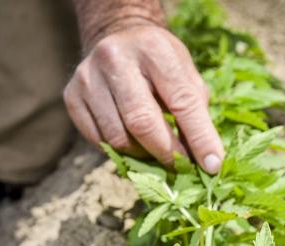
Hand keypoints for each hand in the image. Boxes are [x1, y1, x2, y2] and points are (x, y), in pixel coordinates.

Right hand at [63, 24, 223, 172]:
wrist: (117, 39)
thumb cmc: (161, 64)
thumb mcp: (186, 75)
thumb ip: (196, 113)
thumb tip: (206, 160)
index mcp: (154, 49)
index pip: (182, 102)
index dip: (200, 138)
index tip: (212, 166)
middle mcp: (115, 58)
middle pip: (142, 123)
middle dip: (168, 153)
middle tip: (183, 167)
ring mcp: (88, 77)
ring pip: (118, 137)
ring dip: (144, 155)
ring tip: (159, 153)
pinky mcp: (71, 96)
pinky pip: (98, 140)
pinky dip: (121, 151)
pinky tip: (134, 143)